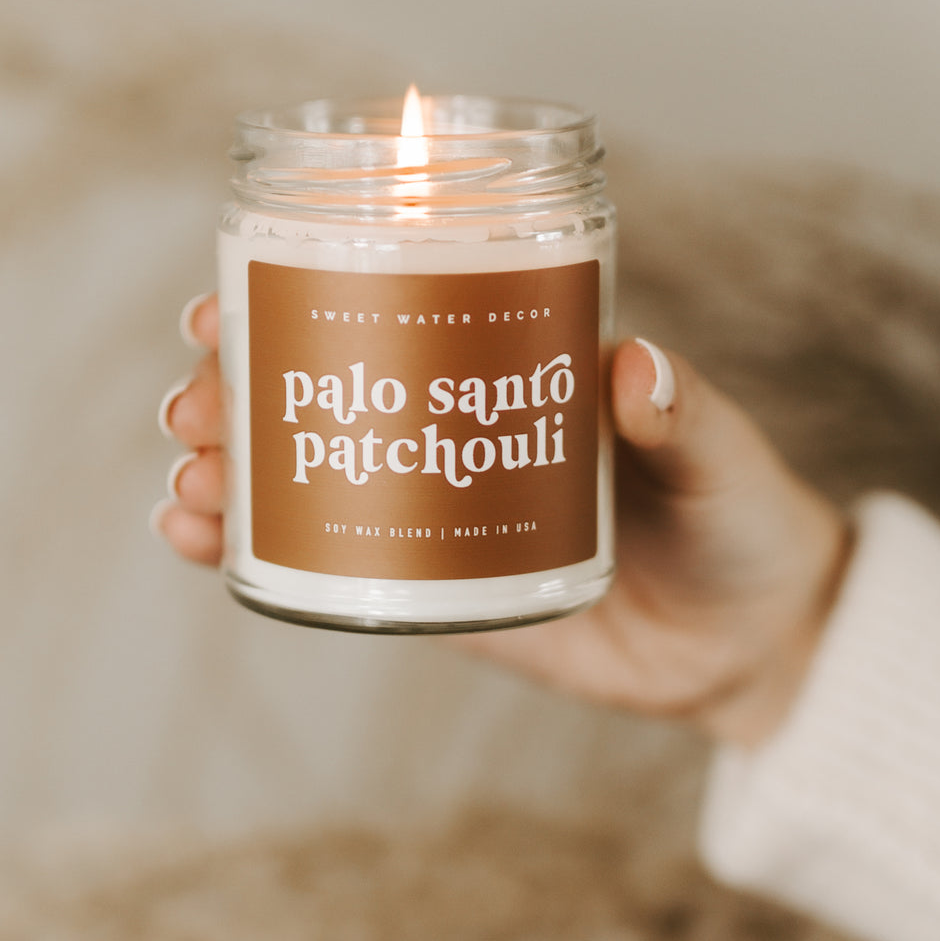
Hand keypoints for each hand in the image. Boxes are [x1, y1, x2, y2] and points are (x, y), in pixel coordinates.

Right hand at [154, 296, 850, 747]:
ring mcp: (435, 515)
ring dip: (227, 474)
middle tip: (194, 406)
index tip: (232, 297)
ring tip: (189, 485)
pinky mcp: (437, 594)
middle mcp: (453, 433)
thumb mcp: (721, 457)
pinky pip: (334, 571)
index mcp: (508, 373)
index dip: (298, 298)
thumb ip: (687, 416)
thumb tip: (634, 365)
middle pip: (320, 396)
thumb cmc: (742, 521)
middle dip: (238, 392)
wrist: (750, 643)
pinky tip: (204, 545)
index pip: (389, 315)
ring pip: (305, 481)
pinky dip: (257, 556)